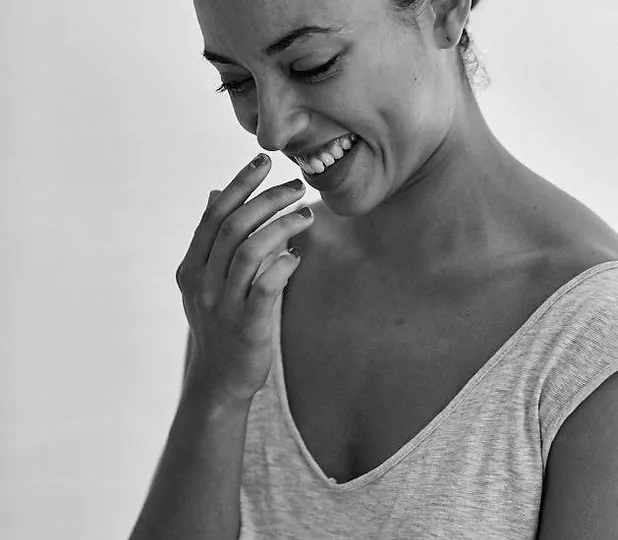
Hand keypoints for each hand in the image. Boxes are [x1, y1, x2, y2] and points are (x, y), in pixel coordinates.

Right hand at [175, 153, 313, 403]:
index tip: (262, 160)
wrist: (217, 380)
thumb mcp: (203, 282)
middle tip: (296, 185)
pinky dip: (283, 266)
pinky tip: (297, 256)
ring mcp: (222, 305)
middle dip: (267, 199)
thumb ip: (210, 239)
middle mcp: (201, 283)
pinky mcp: (246, 326)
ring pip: (250, 251)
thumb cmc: (217, 323)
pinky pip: (266, 287)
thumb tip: (212, 193)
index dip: (239, 184)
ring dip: (281, 226)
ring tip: (307, 214)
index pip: (214, 215)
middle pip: (234, 227)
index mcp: (190, 267)